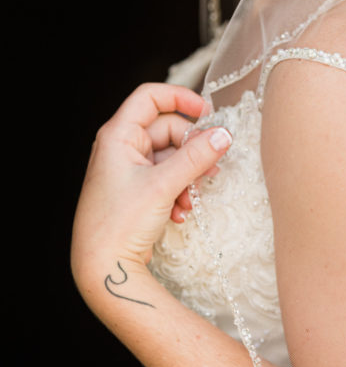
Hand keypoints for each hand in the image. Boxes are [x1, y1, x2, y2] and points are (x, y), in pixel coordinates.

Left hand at [71, 83, 231, 286]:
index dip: (181, 98)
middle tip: (211, 168)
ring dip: (188, 176)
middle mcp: (120, 148)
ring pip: (171, 157)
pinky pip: (166, 177)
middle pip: (168, 130)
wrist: (101, 269)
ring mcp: (128, 170)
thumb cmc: (120, 223)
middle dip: (192, 151)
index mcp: (118, 136)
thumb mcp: (163, 185)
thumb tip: (224, 134)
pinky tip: (181, 213)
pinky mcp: (135, 190)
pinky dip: (178, 191)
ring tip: (192, 199)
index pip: (150, 97)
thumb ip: (196, 157)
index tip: (208, 112)